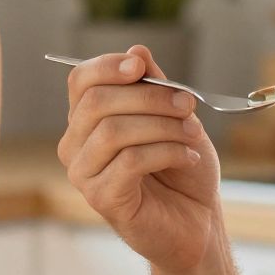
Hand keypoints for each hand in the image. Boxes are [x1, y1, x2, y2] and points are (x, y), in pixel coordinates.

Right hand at [57, 45, 220, 273]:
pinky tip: (188, 156)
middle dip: (150, 97)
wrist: (198, 223)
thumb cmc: (183, 170)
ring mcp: (84, 174)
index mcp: (87, 121)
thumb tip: (137, 51)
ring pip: (114, 131)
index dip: (108, 66)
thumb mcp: (175, 117)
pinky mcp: (101, 199)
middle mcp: (75, 146)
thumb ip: (154, 86)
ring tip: (193, 134)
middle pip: (97, 102)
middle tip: (188, 104)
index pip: (81, 81)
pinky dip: (167, 151)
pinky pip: (130, 160)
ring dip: (163, 126)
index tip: (142, 67)